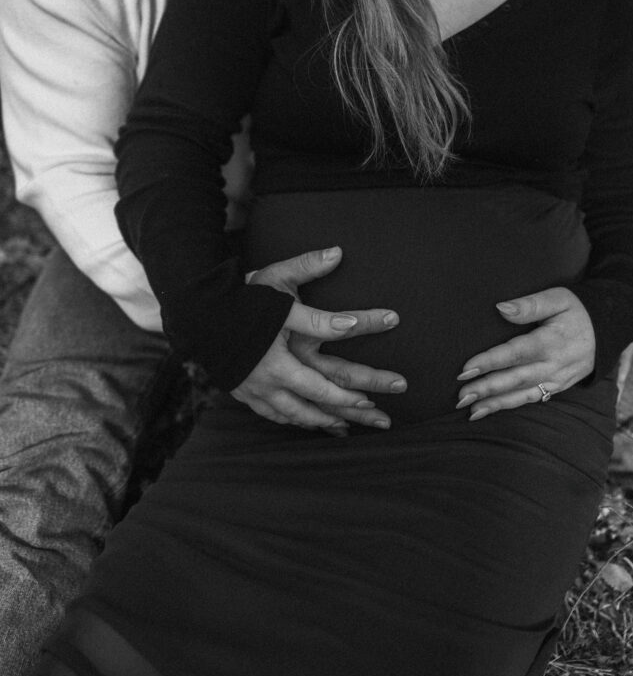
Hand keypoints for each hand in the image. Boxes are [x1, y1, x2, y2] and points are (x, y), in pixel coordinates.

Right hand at [232, 247, 404, 432]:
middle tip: (385, 414)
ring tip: (357, 422)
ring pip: (300, 414)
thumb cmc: (241, 300)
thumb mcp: (275, 282)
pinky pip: (280, 416)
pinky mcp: (248, 395)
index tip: (392, 343)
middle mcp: (271, 379)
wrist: (198, 317)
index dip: (363, 350)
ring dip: (330, 419)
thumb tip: (338, 253)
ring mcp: (258, 392)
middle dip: (356, 405)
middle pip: (321, 397)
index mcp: (281, 353)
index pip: (330, 353)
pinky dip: (302, 420)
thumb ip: (307, 270)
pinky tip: (316, 421)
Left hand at [455, 287, 594, 419]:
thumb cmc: (576, 310)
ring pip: (521, 395)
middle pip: (515, 379)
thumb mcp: (557, 298)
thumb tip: (501, 308)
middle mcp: (554, 365)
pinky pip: (530, 399)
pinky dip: (508, 406)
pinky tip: (487, 410)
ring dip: (494, 403)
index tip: (465, 369)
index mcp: (551, 341)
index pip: (515, 353)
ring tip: (469, 409)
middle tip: (460, 396)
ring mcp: (556, 380)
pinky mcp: (557, 388)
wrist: (606, 330)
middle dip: (486, 388)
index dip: (490, 362)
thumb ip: (530, 305)